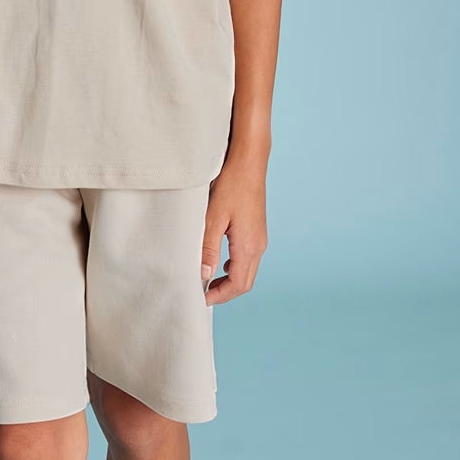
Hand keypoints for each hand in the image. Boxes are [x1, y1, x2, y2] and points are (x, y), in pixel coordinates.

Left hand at [200, 150, 268, 304]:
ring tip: (208, 280)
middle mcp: (258, 246)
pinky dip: (234, 267)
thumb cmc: (231, 184)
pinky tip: (220, 261)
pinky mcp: (256, 230)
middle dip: (224, 292)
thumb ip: (208, 249)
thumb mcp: (213, 218)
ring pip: (247, 271)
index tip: (200, 298)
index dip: (219, 296)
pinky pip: (247, 258)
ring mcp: (259, 238)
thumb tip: (204, 276)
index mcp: (249, 247)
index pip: (237, 285)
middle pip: (244, 282)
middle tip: (202, 294)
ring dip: (229, 280)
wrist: (249, 161)